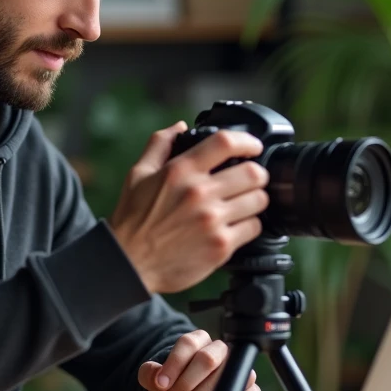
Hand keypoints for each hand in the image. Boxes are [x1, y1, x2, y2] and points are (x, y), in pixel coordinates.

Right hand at [108, 122, 269, 294]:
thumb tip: (180, 127)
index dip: (247, 141)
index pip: (225, 143)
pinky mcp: (221, 246)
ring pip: (259, 200)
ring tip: (243, 203)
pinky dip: (249, 225)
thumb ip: (159, 145)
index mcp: (180, 171)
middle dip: (256, 174)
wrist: (130, 263)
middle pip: (253, 173)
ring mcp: (212, 221)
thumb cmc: (134, 220)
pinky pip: (254, 228)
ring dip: (255, 200)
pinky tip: (236, 225)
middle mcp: (199, 193)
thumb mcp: (138, 174)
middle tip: (250, 180)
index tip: (253, 146)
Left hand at [137, 330, 261, 390]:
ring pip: (227, 378)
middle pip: (207, 359)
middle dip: (185, 384)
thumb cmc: (175, 385)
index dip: (174, 364)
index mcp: (199, 341)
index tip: (161, 383)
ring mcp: (238, 370)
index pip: (189, 343)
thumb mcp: (156, 379)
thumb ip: (150, 373)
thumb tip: (155, 374)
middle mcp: (221, 351)